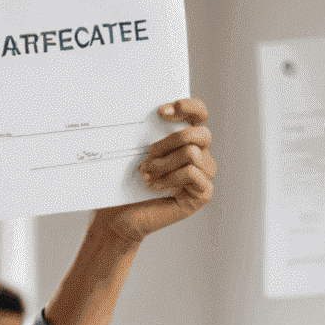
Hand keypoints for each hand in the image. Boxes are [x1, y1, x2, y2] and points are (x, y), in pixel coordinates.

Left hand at [94, 99, 214, 244]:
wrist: (120, 216)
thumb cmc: (127, 186)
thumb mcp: (134, 156)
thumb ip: (146, 135)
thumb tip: (137, 112)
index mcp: (186, 140)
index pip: (199, 114)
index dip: (186, 107)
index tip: (161, 111)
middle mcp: (201, 155)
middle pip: (199, 133)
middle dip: (169, 141)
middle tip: (148, 154)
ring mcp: (204, 174)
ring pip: (191, 153)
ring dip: (163, 164)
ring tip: (146, 176)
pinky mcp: (203, 193)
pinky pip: (192, 174)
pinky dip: (169, 179)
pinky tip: (155, 188)